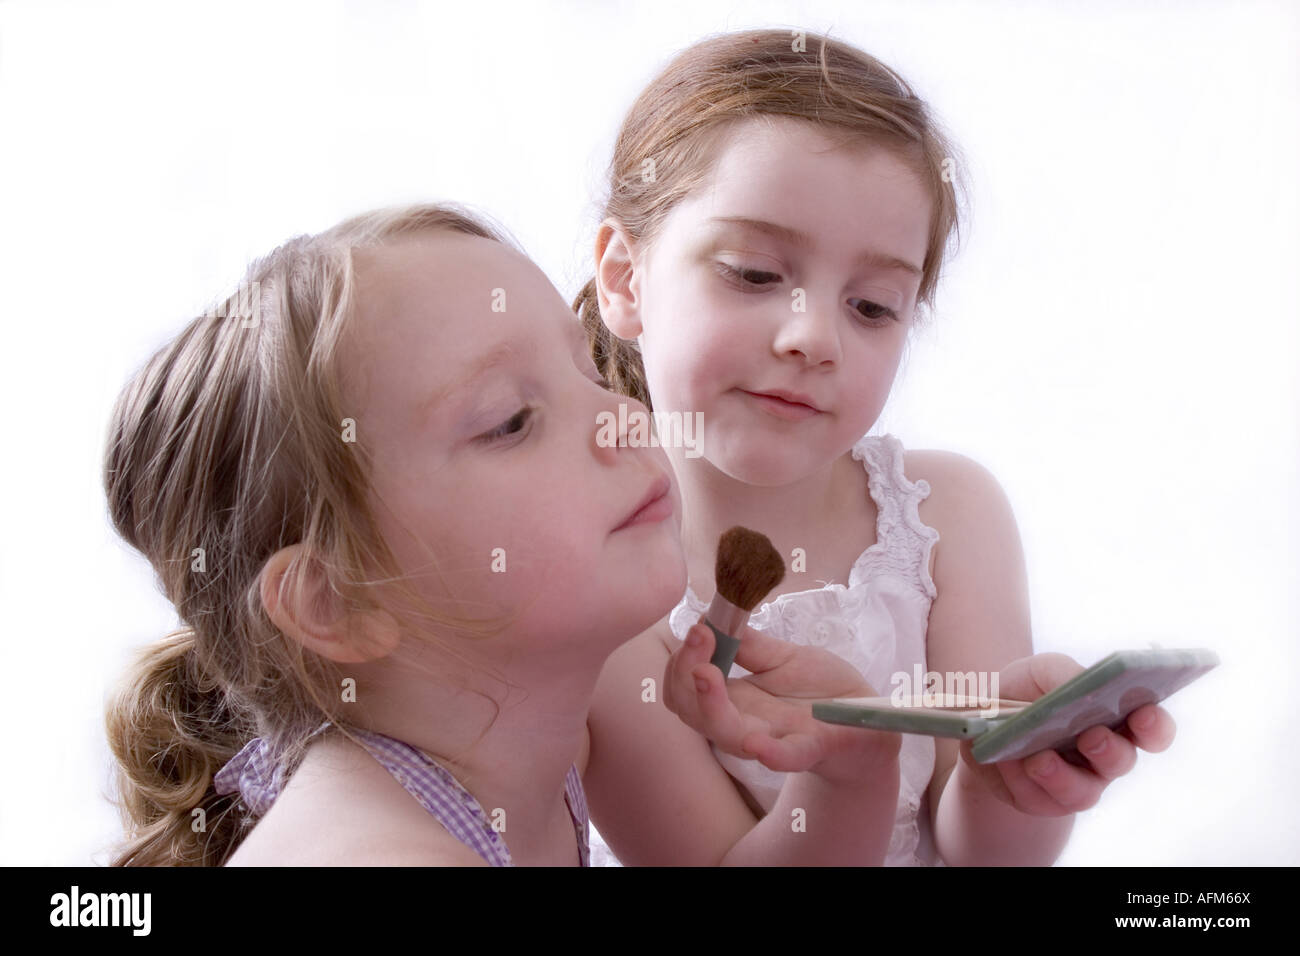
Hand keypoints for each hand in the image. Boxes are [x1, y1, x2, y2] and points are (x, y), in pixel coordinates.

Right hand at [663, 620, 900, 786]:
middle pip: (692, 712)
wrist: (867, 718)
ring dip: (710, 705)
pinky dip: (769, 753)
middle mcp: (744, 723)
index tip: (698, 628)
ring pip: (727, 734)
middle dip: (684, 675)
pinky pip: (786, 757)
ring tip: (705, 673)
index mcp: (733, 700)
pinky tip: (754, 742)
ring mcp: (776, 738)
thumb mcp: (783, 657)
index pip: (684, 688)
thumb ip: (749, 644)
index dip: (681, 661)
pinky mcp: (812, 748)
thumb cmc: (822, 690)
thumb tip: (714, 617)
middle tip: (700, 637)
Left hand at [955, 653, 1176, 814]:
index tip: (1145, 714)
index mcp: (1115, 720)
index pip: (1152, 729)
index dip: (1155, 726)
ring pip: (1083, 793)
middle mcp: (1102, 756)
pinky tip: (1007, 759)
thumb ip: (1065, 673)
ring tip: (1039, 759)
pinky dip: (1020, 778)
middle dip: (1109, 751)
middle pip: (1121, 762)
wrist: (979, 717)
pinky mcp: (1041, 800)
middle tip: (1091, 736)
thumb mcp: (1041, 671)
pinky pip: (1038, 799)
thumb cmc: (1024, 690)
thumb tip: (1084, 684)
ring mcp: (1075, 782)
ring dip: (1062, 776)